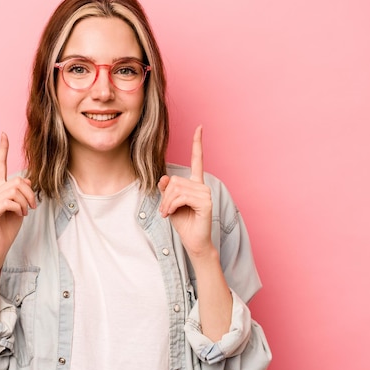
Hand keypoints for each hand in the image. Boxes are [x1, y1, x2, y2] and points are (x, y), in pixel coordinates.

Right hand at [0, 133, 35, 264]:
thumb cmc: (8, 227)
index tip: (3, 135)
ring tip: (26, 212)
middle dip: (30, 193)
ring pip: (15, 191)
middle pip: (17, 181)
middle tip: (33, 206)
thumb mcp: (20, 206)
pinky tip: (20, 215)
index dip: (2, 150)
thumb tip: (27, 181)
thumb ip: (22, 193)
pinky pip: (10, 202)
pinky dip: (20, 208)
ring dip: (26, 202)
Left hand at [158, 126, 213, 256]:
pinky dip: (171, 206)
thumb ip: (166, 190)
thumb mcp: (169, 204)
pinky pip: (181, 197)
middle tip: (164, 210)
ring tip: (167, 214)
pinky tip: (171, 214)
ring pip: (176, 189)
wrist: (193, 242)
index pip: (197, 160)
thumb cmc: (183, 222)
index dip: (197, 144)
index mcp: (195, 184)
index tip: (200, 127)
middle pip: (174, 180)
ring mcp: (205, 193)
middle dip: (165, 196)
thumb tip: (164, 177)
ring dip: (166, 203)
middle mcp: (202, 186)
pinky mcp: (205, 202)